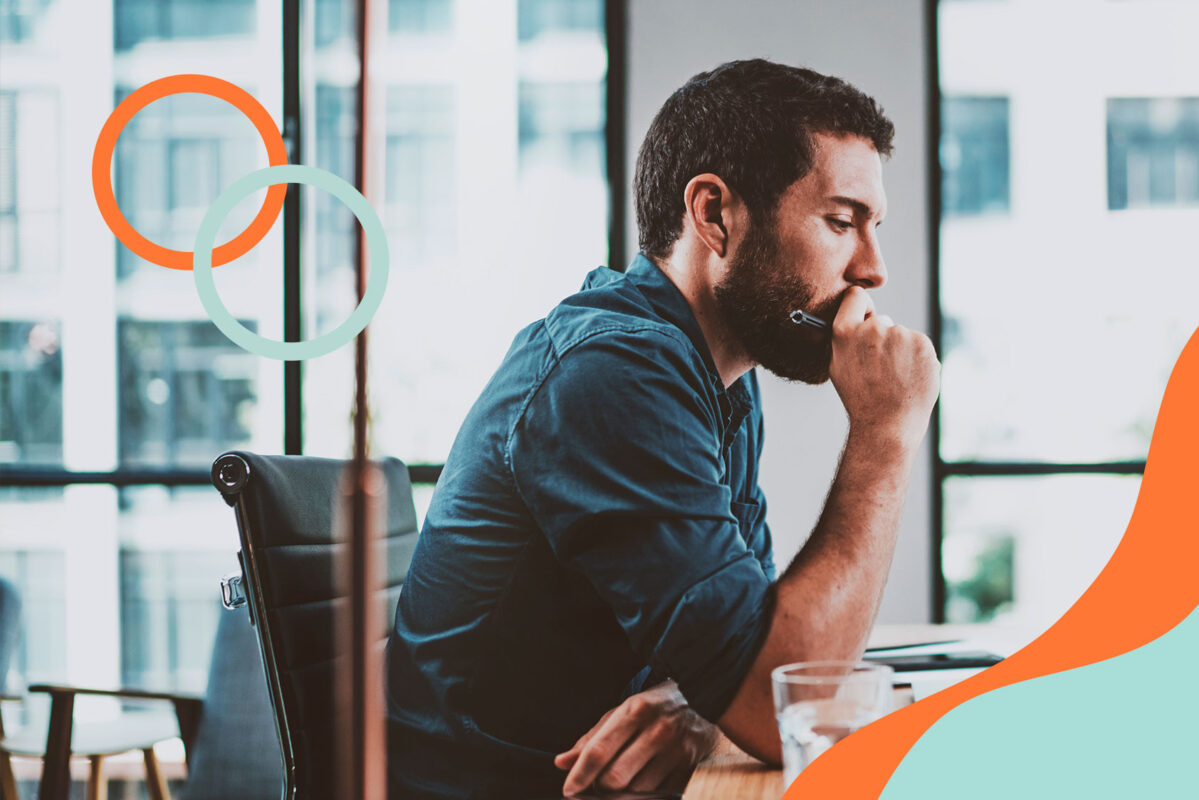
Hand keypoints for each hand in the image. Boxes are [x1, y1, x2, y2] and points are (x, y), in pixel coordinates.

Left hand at [553, 681, 720, 795]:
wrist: (704, 697)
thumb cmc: (655, 706)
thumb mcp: (622, 711)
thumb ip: (592, 737)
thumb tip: (563, 762)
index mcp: (635, 710)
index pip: (600, 750)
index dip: (580, 774)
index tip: (569, 789)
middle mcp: (657, 729)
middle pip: (615, 777)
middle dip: (601, 786)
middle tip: (599, 780)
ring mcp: (676, 749)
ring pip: (636, 790)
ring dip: (624, 790)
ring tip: (626, 773)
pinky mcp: (689, 766)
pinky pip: (658, 792)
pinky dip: (645, 791)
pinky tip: (646, 775)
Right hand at [829, 286, 939, 447]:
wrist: (888, 424)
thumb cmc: (861, 399)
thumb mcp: (838, 366)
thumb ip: (845, 340)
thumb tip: (856, 321)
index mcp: (845, 332)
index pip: (855, 297)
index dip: (861, 306)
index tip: (865, 317)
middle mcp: (873, 328)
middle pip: (882, 321)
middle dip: (883, 339)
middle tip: (881, 368)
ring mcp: (900, 335)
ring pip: (902, 336)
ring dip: (901, 351)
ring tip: (896, 378)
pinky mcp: (922, 343)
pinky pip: (919, 345)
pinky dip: (918, 359)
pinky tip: (909, 378)